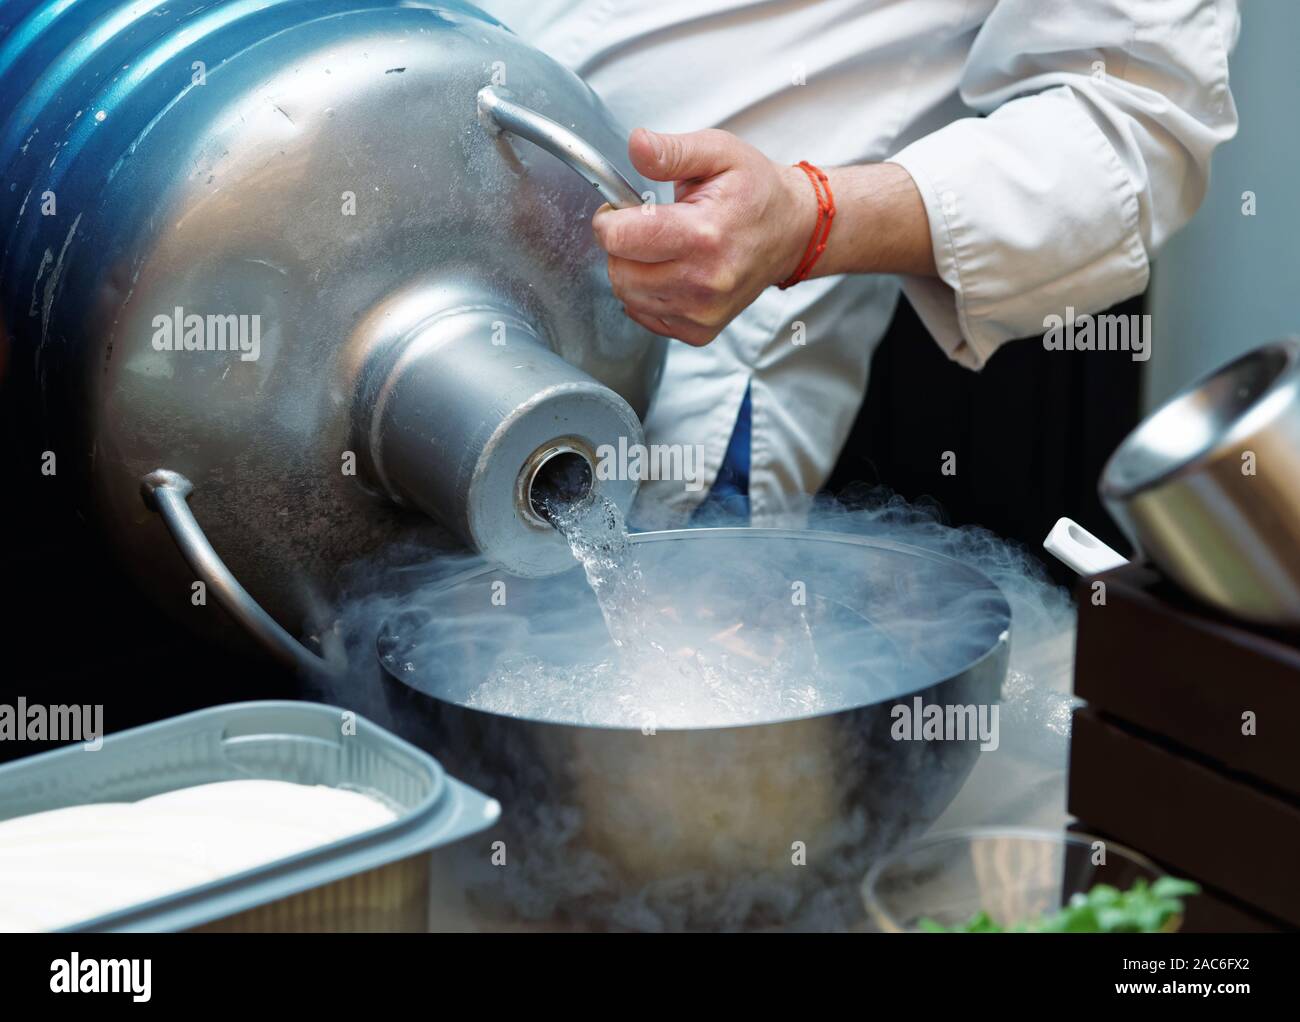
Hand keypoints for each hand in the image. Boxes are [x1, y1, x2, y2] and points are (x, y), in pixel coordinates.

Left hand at [592, 128, 816, 345]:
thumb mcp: (718, 153)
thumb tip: (637, 145)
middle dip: (620, 247)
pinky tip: (670, 272)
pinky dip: (647, 295)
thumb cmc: (755, 191)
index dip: (609, 221)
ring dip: (633, 271)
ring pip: (628, 297)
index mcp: (704, 234)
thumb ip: (672, 151)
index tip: (622, 211)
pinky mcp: (701, 329)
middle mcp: (704, 280)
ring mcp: (703, 310)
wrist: (791, 232)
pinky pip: (646, 317)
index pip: (620, 239)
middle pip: (620, 272)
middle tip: (645, 228)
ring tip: (662, 249)